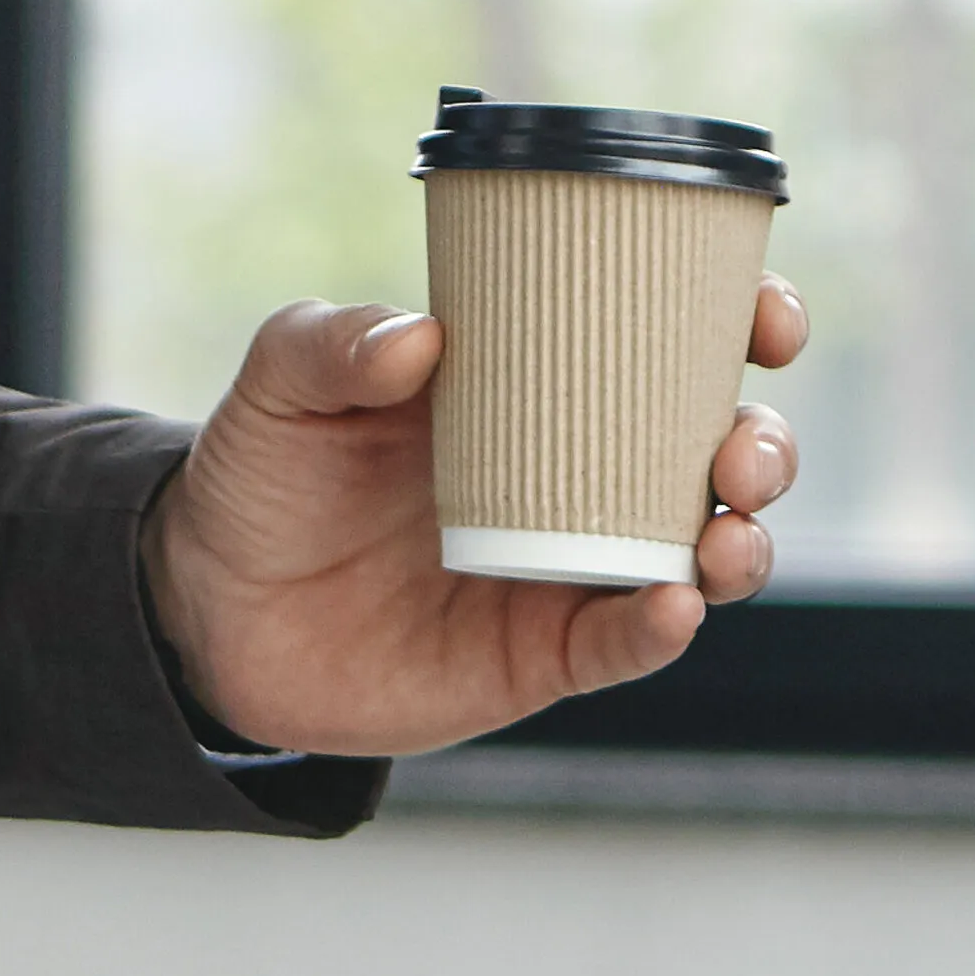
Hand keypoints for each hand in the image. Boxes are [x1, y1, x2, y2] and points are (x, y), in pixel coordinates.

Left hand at [142, 284, 808, 754]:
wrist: (208, 607)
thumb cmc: (264, 472)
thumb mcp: (282, 381)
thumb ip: (333, 343)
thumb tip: (419, 338)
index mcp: (542, 384)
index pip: (672, 344)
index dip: (743, 324)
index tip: (766, 320)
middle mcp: (581, 475)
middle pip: (717, 453)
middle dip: (763, 448)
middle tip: (740, 452)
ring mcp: (570, 568)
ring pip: (700, 554)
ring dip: (742, 543)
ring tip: (725, 534)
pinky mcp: (541, 654)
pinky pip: (623, 645)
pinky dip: (659, 629)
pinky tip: (669, 606)